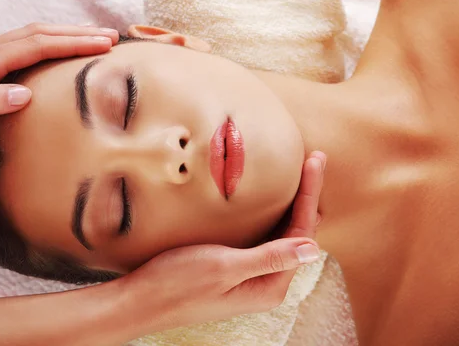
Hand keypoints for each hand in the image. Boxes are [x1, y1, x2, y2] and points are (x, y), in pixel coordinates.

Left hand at [0, 24, 118, 137]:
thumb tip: (25, 94)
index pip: (37, 45)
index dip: (73, 43)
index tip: (103, 44)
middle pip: (40, 33)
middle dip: (77, 32)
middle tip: (110, 36)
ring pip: (32, 35)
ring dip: (64, 33)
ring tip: (91, 37)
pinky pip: (22, 44)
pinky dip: (47, 41)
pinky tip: (53, 50)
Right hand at [122, 151, 325, 333]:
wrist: (143, 299)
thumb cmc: (178, 283)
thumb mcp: (224, 266)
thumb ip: (269, 257)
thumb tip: (313, 249)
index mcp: (270, 286)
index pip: (302, 233)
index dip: (310, 196)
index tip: (314, 161)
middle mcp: (266, 283)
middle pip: (297, 233)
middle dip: (307, 197)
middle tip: (314, 160)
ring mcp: (252, 277)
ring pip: (283, 235)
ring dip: (292, 205)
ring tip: (302, 175)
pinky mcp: (236, 269)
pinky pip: (265, 238)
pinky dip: (273, 215)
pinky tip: (273, 202)